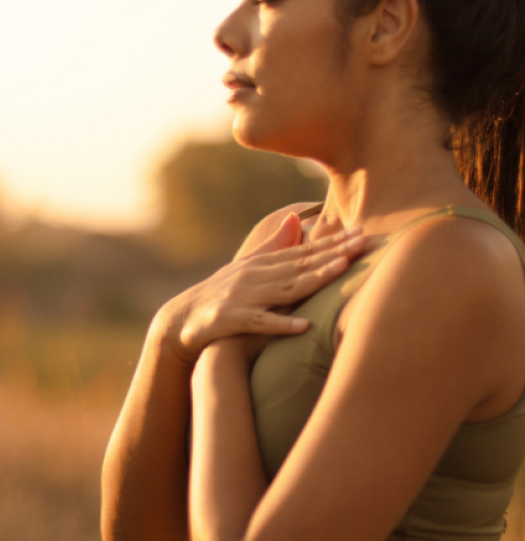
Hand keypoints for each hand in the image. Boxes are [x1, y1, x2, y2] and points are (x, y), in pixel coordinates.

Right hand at [155, 212, 363, 363]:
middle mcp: (255, 275)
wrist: (182, 318)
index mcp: (262, 263)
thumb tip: (296, 218)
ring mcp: (244, 297)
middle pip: (300, 264)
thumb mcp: (248, 267)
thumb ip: (274, 245)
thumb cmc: (221, 293)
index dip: (333, 243)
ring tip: (341, 270)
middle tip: (363, 243)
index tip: (361, 233)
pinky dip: (281, 324)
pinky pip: (260, 322)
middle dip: (333, 253)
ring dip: (314, 278)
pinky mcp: (231, 320)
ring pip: (285, 287)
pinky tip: (303, 325)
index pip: (303, 251)